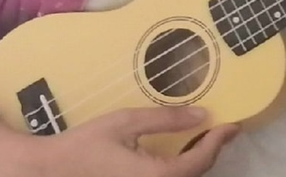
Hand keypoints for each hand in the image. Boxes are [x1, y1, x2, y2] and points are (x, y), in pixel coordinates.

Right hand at [26, 106, 239, 176]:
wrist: (52, 172)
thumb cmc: (85, 145)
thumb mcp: (124, 123)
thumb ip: (164, 119)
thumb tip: (202, 115)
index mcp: (155, 175)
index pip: (200, 160)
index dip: (219, 141)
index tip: (233, 124)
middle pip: (197, 173)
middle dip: (213, 150)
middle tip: (224, 128)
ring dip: (199, 160)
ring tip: (206, 136)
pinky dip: (183, 167)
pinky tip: (182, 151)